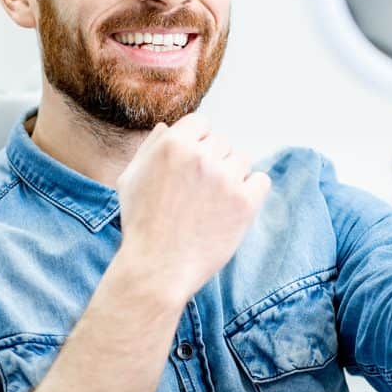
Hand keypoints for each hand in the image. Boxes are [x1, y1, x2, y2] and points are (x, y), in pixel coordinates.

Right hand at [114, 114, 270, 304]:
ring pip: (242, 160)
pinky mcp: (245, 203)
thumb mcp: (130, 179)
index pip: (200, 123)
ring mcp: (226, 179)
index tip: (192, 165)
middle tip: (199, 191)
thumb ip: (150, 148)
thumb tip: (167, 127)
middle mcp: (201, 157)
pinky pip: (261, 181)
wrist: (157, 268)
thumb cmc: (141, 224)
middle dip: (213, 161)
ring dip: (231, 176)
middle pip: (222, 142)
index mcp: (173, 145)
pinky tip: (232, 207)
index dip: (197, 142)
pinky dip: (252, 191)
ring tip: (213, 202)